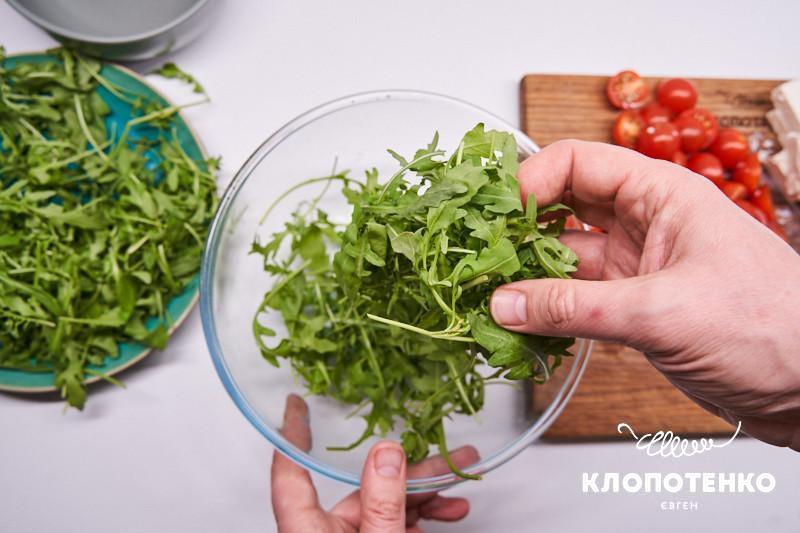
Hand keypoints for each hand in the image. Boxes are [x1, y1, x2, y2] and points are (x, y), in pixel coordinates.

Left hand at [271, 394, 475, 531]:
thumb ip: (382, 505)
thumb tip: (387, 452)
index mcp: (307, 530)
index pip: (290, 471)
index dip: (293, 433)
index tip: (296, 403)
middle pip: (364, 487)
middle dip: (414, 471)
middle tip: (453, 454)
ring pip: (386, 507)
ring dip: (426, 494)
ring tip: (461, 482)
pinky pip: (393, 527)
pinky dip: (419, 518)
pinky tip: (446, 513)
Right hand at [491, 140, 799, 449]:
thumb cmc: (771, 328)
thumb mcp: (663, 311)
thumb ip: (575, 309)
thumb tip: (506, 303)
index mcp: (661, 194)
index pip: (577, 163)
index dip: (531, 181)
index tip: (497, 216)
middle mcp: (644, 223)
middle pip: (563, 208)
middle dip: (520, 226)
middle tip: (479, 254)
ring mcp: (636, 268)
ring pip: (564, 258)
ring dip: (527, 274)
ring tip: (487, 293)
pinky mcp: (633, 308)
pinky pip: (575, 300)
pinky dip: (546, 310)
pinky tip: (520, 323)